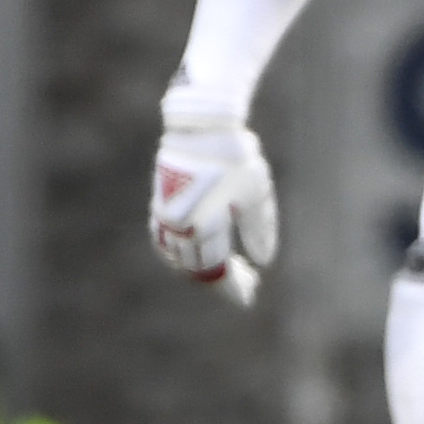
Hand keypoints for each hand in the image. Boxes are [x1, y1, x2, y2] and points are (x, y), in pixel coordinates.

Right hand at [149, 106, 275, 306]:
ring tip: (226, 272)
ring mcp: (166, 214)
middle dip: (222, 279)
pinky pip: (166, 239)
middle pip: (197, 266)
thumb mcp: (257, 195)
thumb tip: (262, 261)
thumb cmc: (234, 158)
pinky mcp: (161, 201)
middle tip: (248, 284)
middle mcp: (179, 226)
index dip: (232, 287)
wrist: (200, 126)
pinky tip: (196, 252)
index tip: (248, 297)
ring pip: (178, 255)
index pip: (216, 270)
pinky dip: (180, 252)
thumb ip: (259, 230)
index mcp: (202, 227)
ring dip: (199, 267)